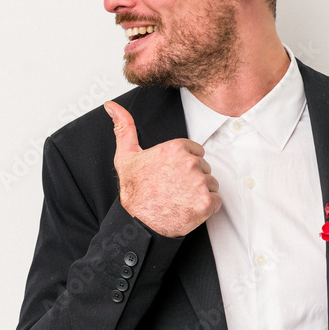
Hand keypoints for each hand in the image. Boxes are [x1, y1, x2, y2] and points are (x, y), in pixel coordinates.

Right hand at [104, 101, 221, 237]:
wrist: (138, 223)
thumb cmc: (134, 192)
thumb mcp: (126, 156)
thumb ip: (124, 127)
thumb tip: (111, 106)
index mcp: (175, 148)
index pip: (195, 151)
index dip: (184, 165)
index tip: (172, 175)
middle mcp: (189, 163)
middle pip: (204, 167)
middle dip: (193, 178)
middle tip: (174, 189)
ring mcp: (199, 183)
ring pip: (211, 183)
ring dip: (200, 192)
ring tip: (180, 199)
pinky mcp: (206, 202)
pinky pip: (217, 201)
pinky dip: (207, 207)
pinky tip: (189, 208)